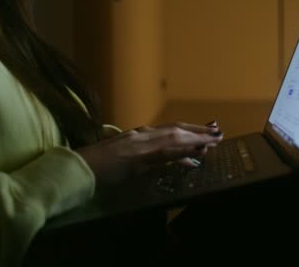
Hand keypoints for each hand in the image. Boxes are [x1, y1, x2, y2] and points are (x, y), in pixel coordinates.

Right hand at [76, 122, 222, 185]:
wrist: (80, 168)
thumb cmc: (98, 165)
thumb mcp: (126, 159)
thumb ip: (148, 160)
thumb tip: (170, 162)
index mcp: (137, 134)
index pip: (169, 129)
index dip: (189, 130)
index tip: (207, 131)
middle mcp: (141, 135)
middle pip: (175, 129)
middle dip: (197, 131)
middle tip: (218, 132)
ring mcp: (139, 145)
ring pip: (173, 138)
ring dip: (195, 138)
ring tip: (214, 139)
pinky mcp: (137, 158)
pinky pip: (164, 155)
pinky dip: (181, 153)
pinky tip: (195, 156)